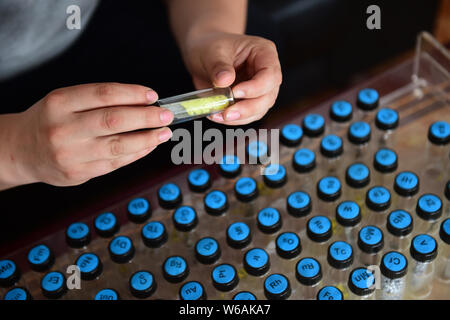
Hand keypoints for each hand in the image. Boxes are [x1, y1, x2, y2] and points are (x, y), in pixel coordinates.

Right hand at [9, 83, 172, 186]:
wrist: (22, 151)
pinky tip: (149, 146)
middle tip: (166, 115)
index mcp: (60, 102)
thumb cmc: (50, 121)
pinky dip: (136, 153)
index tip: (153, 95)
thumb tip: (142, 102)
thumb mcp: (65, 101)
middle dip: (146, 117)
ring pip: (118, 145)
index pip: (104, 94)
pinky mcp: (79, 173)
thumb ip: (98, 100)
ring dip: (147, 138)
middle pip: (114, 120)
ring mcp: (71, 154)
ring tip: (164, 132)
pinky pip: (115, 163)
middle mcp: (64, 128)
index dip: (133, 94)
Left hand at [183, 32, 281, 124]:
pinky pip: (247, 116)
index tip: (235, 92)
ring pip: (259, 109)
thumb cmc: (210, 46)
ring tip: (218, 115)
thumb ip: (219, 66)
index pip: (270, 74)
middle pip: (268, 96)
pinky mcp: (249, 101)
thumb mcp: (211, 51)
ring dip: (240, 117)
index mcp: (264, 53)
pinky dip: (233, 119)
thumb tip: (224, 81)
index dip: (255, 87)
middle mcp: (266, 72)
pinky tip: (217, 116)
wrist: (202, 53)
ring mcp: (259, 89)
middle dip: (248, 108)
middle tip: (227, 113)